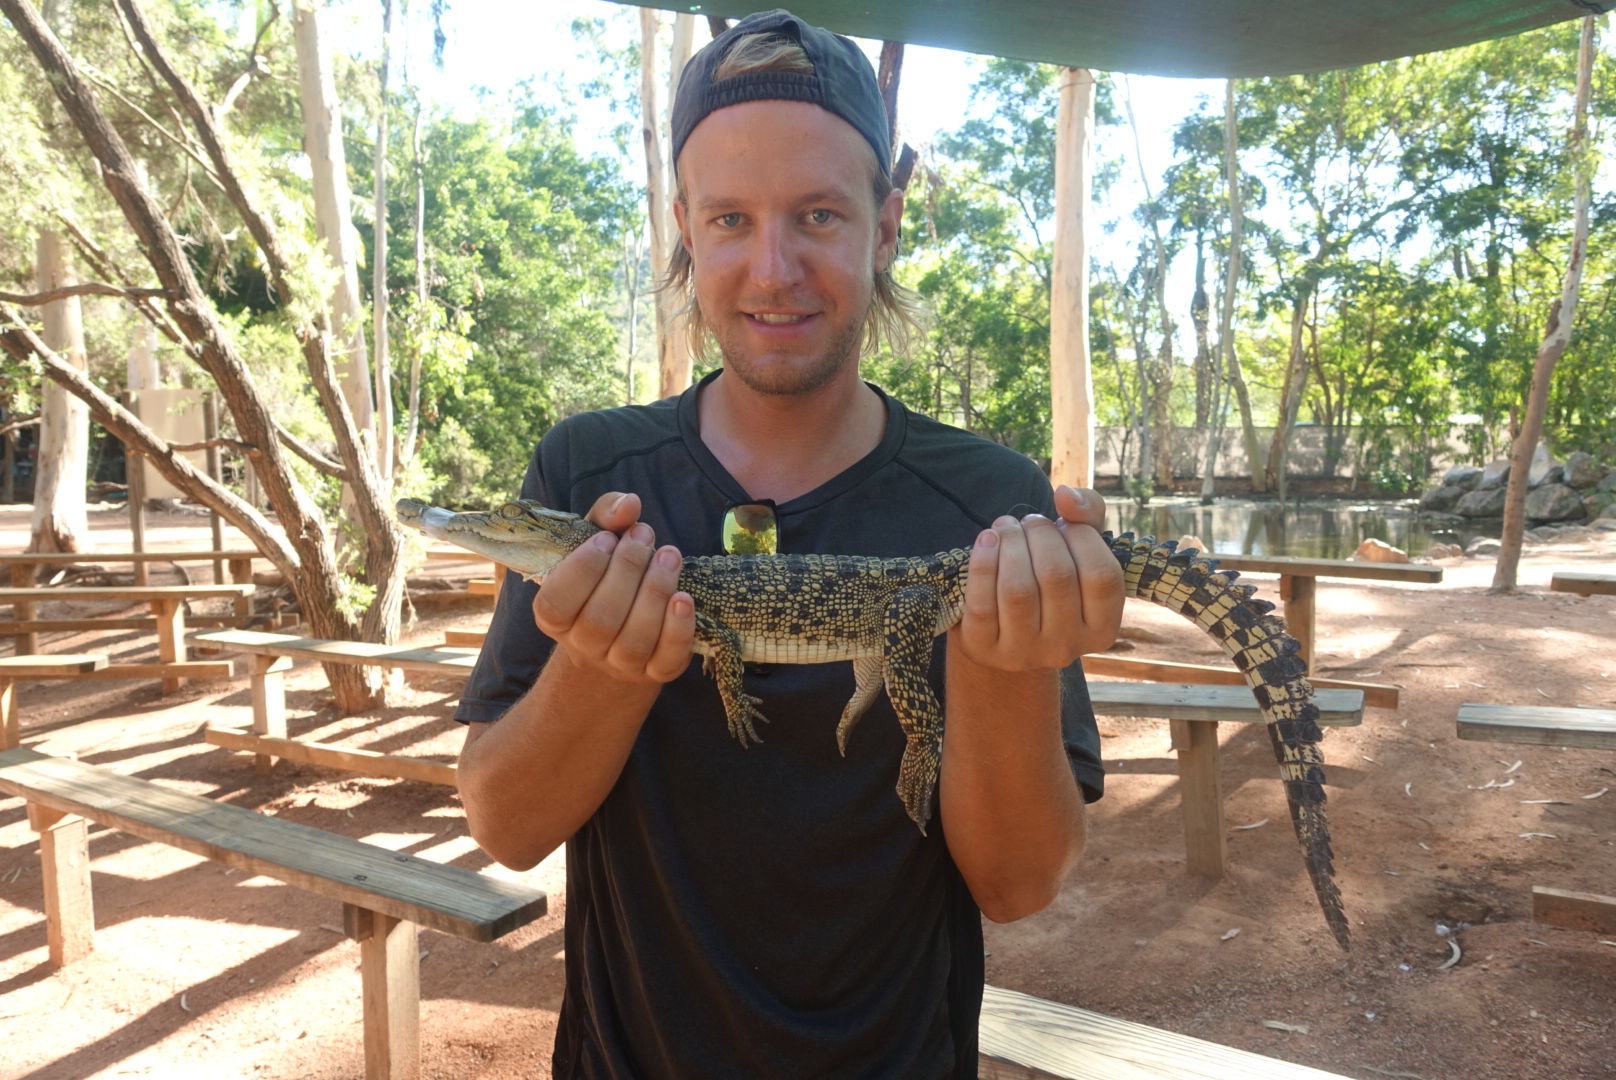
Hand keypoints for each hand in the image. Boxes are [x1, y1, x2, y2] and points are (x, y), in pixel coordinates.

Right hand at [530, 491, 694, 683]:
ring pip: (634, 640)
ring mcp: (620, 665)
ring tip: (669, 556)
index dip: (582, 570)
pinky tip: (684, 599)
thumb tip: (630, 504)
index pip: (555, 604)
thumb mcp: (598, 540)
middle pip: (600, 620)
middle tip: (645, 536)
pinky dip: (677, 630)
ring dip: (654, 593)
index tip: (607, 539)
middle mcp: (583, 647)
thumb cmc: (606, 574)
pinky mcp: (656, 673)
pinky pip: (666, 660)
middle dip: (627, 571)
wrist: (625, 627)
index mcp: (555, 617)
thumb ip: (605, 517)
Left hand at [952, 486, 1123, 670]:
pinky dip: (982, 563)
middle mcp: (1066, 648)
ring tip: (1006, 528)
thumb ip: (1087, 515)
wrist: (1002, 630)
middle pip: (1056, 576)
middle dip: (1040, 534)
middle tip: (1029, 522)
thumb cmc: (1048, 582)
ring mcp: (1024, 653)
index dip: (1081, 537)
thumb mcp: (1077, 551)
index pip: (1102, 576)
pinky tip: (986, 540)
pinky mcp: (984, 649)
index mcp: (1101, 629)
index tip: (1063, 523)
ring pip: (1018, 589)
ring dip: (1010, 544)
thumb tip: (1065, 495)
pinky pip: (982, 602)